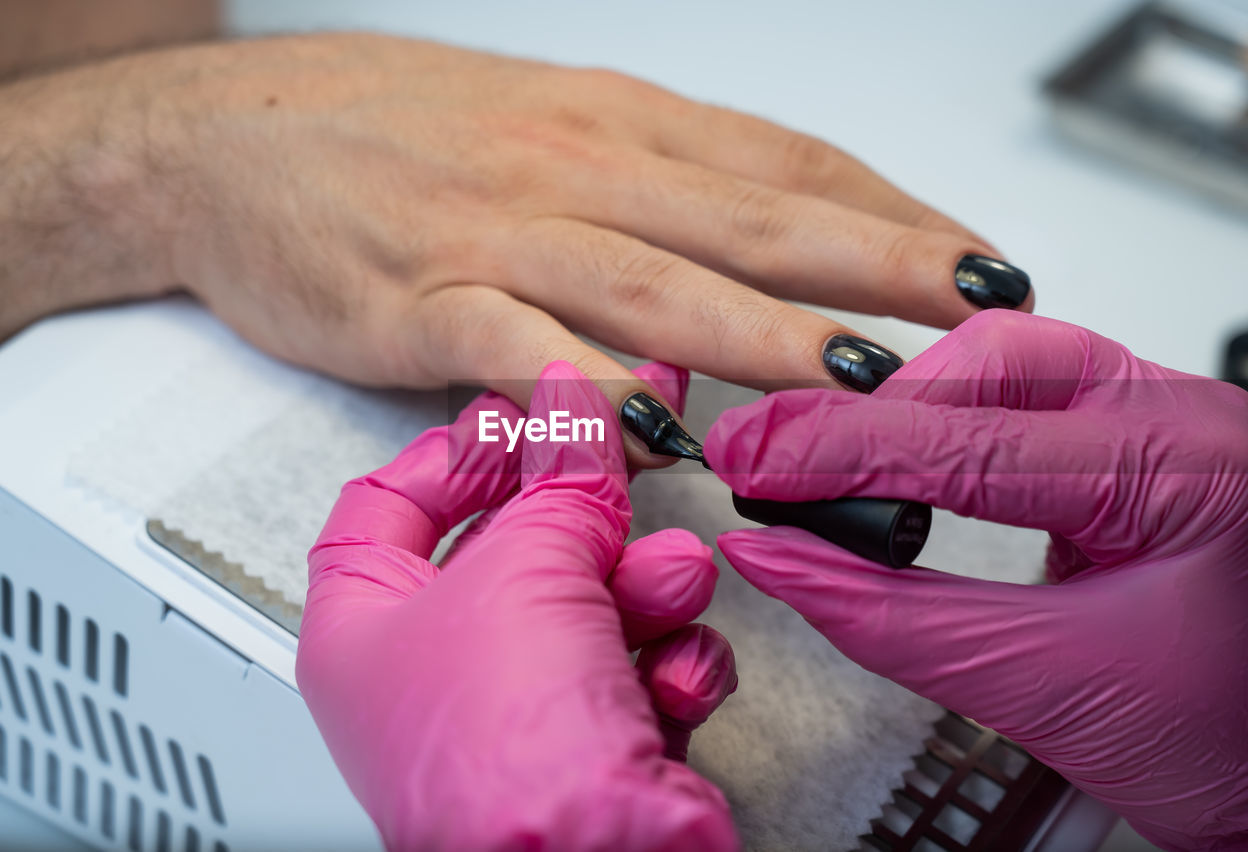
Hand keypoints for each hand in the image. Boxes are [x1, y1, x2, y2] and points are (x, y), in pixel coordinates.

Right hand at [1, 33, 1029, 464]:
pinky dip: (590, 387)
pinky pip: (515, 347)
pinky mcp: (415, 301)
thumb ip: (650, 190)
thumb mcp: (546, 128)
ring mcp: (497, 233)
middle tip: (979, 313)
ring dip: (768, 334)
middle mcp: (576, 169)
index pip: (786, 167)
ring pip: (657, 284)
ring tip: (864, 379)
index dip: (893, 214)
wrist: (225, 135)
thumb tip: (759, 251)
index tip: (973, 262)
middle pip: (754, 221)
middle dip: (879, 268)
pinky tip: (655, 428)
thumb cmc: (394, 135)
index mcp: (617, 124)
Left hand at [296, 359, 737, 849]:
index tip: (518, 417)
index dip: (454, 451)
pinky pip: (642, 664)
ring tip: (663, 581)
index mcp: (367, 626)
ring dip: (643, 585)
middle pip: (512, 546)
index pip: (389, 505)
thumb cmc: (501, 761)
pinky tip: (672, 679)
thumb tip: (570, 403)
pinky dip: (671, 664)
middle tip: (627, 452)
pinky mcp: (597, 742)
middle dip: (583, 511)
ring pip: (593, 600)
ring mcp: (521, 710)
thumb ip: (559, 473)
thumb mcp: (524, 569)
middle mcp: (437, 670)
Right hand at [706, 311, 1247, 850]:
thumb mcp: (1031, 687)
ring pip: (999, 359)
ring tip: (824, 456)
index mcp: (1182, 472)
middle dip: (872, 409)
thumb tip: (773, 554)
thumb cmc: (1211, 738)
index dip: (842, 450)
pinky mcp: (1123, 434)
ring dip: (903, 405)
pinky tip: (891, 448)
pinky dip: (937, 417)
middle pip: (991, 359)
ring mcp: (1155, 416)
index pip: (973, 443)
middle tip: (774, 455)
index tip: (752, 457)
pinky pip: (1014, 391)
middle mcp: (1178, 417)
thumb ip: (883, 616)